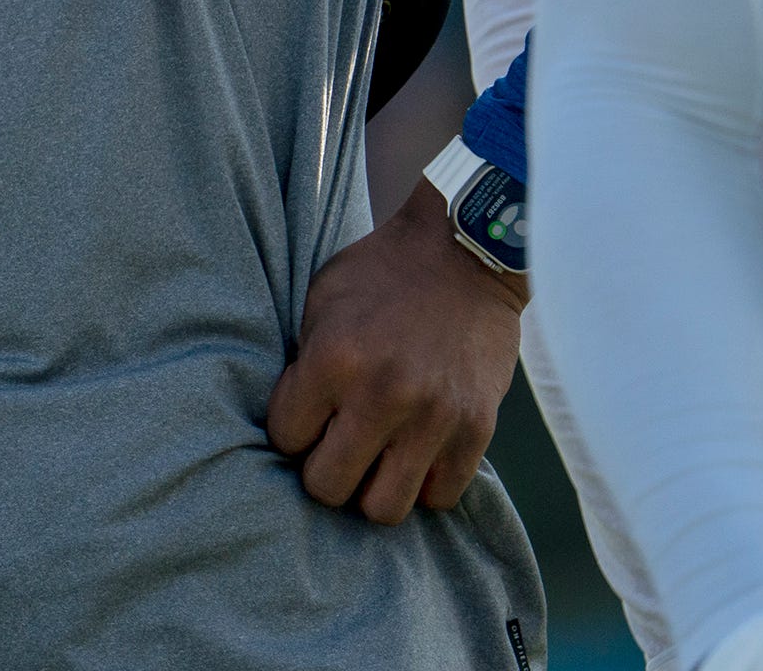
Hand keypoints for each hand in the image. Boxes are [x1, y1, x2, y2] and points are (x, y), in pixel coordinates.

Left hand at [266, 176, 525, 522]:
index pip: (285, 439)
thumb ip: (306, 365)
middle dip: (323, 470)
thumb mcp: (322, 302)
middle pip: (328, 488)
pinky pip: (439, 497)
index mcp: (334, 358)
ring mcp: (434, 418)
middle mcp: (383, 395)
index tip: (305, 417)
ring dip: (372, 489)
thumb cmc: (382, 274)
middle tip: (334, 447)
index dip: (290, 430)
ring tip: (374, 460)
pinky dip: (422, 484)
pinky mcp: (477, 429)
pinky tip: (414, 454)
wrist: (465, 252)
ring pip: (384, 509)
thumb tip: (293, 427)